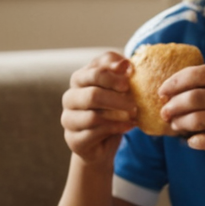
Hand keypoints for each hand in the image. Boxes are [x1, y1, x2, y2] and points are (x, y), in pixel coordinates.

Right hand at [60, 51, 135, 165]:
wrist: (103, 142)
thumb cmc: (113, 108)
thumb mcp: (119, 86)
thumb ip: (120, 71)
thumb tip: (124, 64)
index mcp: (80, 79)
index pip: (94, 72)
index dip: (114, 77)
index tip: (128, 83)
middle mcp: (70, 98)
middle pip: (93, 95)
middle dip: (118, 100)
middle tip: (135, 105)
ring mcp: (69, 119)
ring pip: (93, 116)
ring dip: (118, 116)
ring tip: (133, 116)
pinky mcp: (74, 139)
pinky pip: (95, 133)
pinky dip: (116, 128)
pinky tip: (128, 126)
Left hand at [157, 64, 204, 165]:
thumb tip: (173, 90)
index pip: (200, 73)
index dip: (176, 80)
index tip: (163, 90)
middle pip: (194, 97)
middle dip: (173, 105)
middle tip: (164, 111)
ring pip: (196, 119)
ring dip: (179, 123)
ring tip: (175, 125)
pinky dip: (193, 141)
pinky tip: (192, 140)